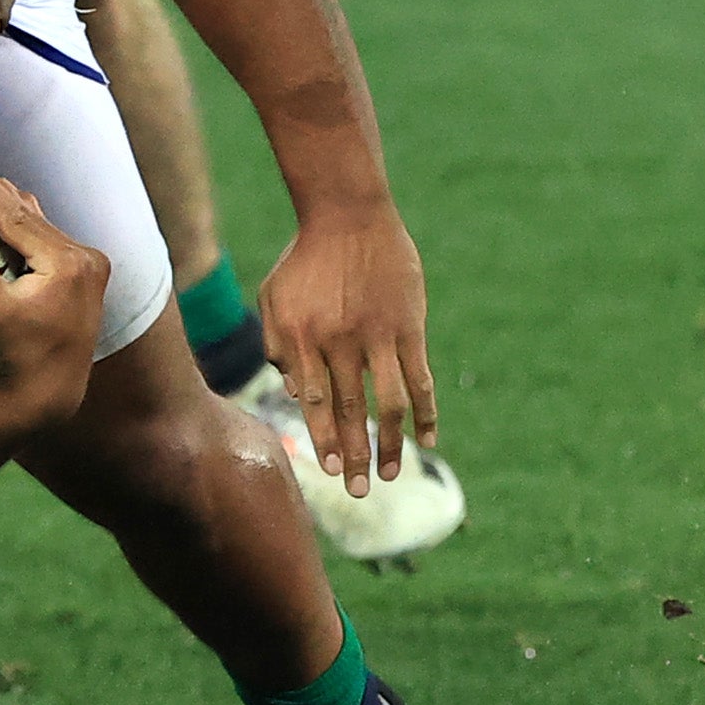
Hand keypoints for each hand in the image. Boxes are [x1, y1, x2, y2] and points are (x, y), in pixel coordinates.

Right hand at [0, 164, 108, 430]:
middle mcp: (85, 258)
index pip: (16, 217)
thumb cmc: (19, 356)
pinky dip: (26, 222)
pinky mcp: (86, 274)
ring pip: (40, 222)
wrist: (53, 388)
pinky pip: (49, 236)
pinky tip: (11, 207)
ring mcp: (90, 265)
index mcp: (66, 262)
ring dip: (9, 203)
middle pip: (30, 213)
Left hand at [257, 206, 437, 496]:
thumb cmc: (305, 258)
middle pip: (348, 412)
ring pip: (388, 404)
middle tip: (361, 491)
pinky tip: (429, 440)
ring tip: (392, 474)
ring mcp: (376, 336)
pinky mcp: (408, 327)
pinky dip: (426, 412)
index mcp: (302, 339)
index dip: (325, 439)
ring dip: (392, 444)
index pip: (313, 402)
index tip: (333, 471)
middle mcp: (338, 343)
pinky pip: (420, 379)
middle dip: (355, 455)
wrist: (346, 213)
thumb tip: (294, 394)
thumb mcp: (275, 298)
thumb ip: (279, 346)